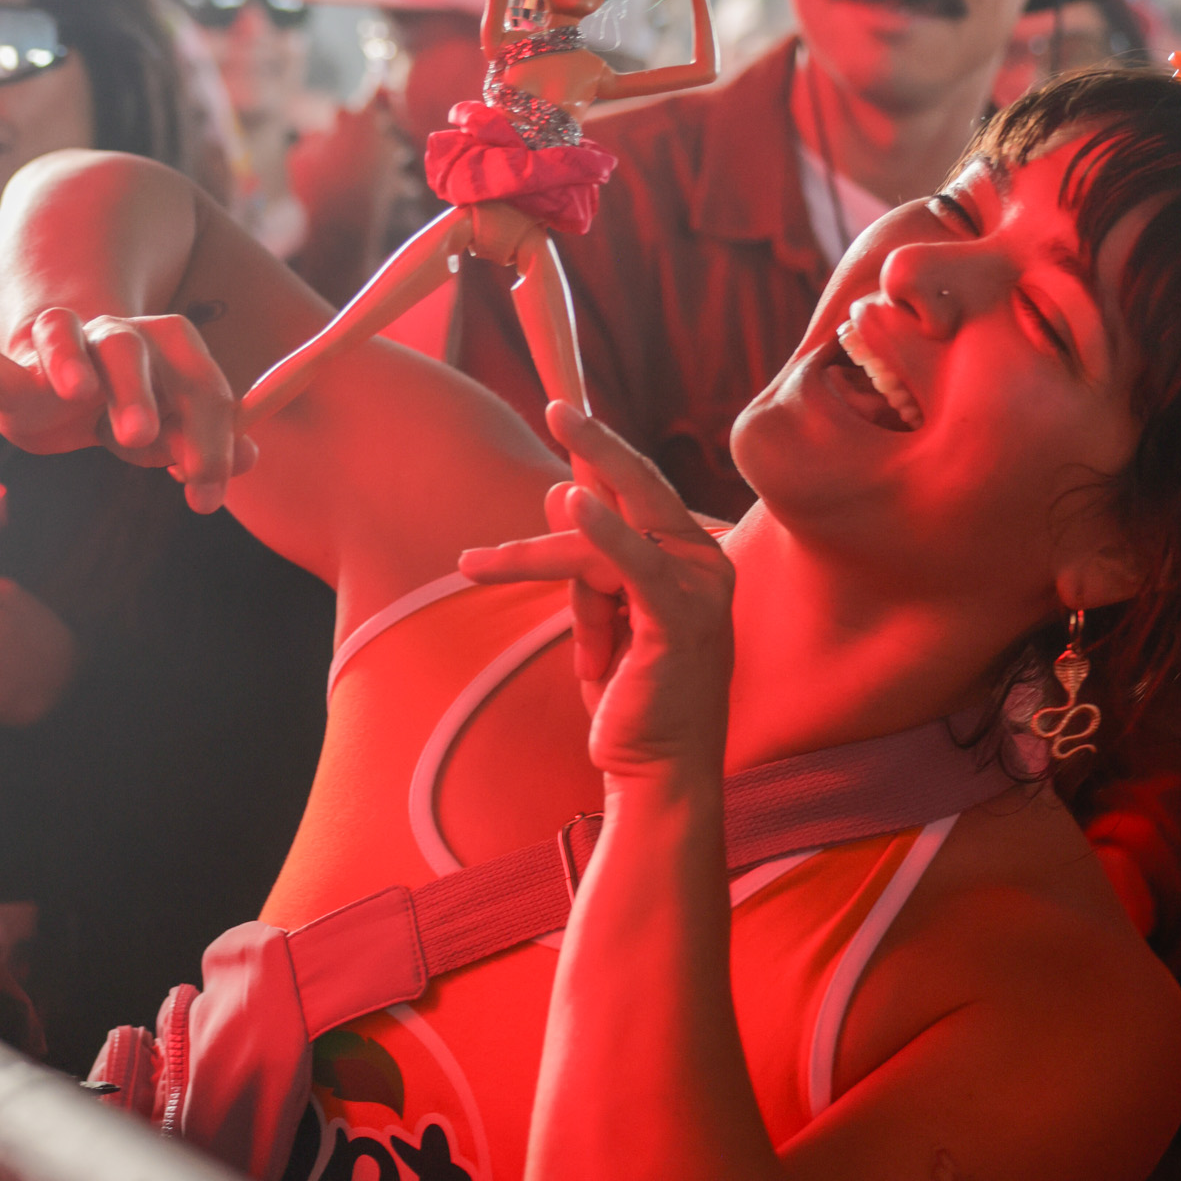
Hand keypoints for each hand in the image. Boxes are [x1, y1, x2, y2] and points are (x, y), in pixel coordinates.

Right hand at [0, 309, 256, 511]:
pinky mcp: (4, 367)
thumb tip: (253, 457)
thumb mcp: (168, 424)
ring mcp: (56, 347)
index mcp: (164, 352)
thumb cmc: (124, 405)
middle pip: (129, 348)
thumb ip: (204, 438)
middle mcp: (112, 338)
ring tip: (75, 390)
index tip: (205, 492)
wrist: (60, 375)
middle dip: (138, 390)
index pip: (197, 384)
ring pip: (60, 332)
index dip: (208, 436)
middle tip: (142, 437)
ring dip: (69, 357)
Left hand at [457, 402, 733, 784]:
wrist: (655, 771)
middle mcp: (706, 564)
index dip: (600, 461)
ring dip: (532, 555)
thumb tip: (557, 492)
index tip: (566, 420)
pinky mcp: (681, 618)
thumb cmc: (632, 700)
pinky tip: (570, 504)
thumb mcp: (600, 618)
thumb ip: (587, 558)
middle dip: (597, 445)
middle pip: (640, 489)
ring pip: (602, 541)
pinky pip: (632, 564)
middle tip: (557, 408)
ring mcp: (699, 589)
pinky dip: (603, 533)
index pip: (637, 498)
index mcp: (693, 559)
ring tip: (475, 565)